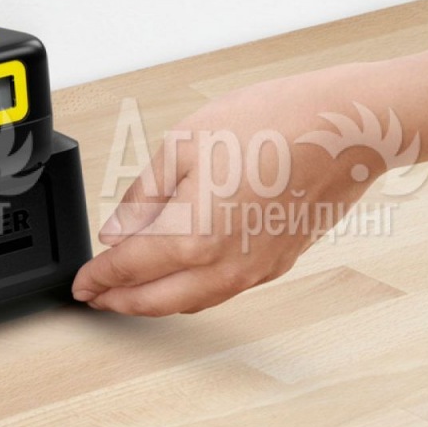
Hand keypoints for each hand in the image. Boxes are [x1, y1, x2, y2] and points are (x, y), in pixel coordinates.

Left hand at [73, 62, 402, 315]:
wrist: (347, 128)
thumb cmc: (272, 124)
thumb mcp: (183, 144)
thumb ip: (144, 195)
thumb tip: (117, 229)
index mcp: (194, 236)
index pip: (130, 267)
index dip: (99, 278)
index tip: (81, 284)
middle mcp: (226, 265)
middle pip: (159, 299)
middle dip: (121, 301)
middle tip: (96, 298)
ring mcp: (257, 269)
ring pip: (193, 301)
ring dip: (156, 302)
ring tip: (129, 293)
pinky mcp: (280, 263)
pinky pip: (222, 291)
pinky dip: (192, 292)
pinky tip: (180, 277)